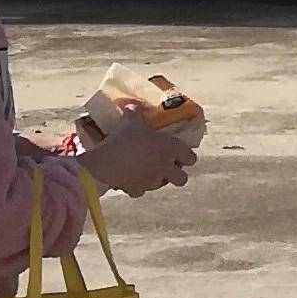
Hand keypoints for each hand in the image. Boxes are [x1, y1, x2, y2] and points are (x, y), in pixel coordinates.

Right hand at [81, 111, 199, 196]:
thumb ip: (136, 114)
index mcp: (171, 149)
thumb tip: (133, 106)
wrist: (105, 164)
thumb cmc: (124, 140)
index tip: (180, 152)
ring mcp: (152, 182)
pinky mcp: (137, 191)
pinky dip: (137, 186)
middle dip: (177, 173)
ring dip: (157, 178)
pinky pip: (141, 190)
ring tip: (147, 170)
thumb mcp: (130, 122)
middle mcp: (166, 168)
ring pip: (162, 184)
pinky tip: (130, 178)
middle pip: (182, 179)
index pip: (191, 158)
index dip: (187, 156)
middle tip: (167, 165)